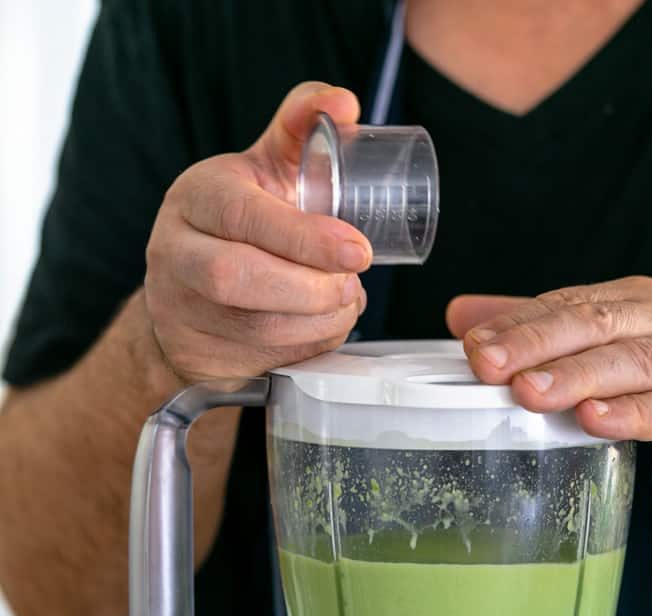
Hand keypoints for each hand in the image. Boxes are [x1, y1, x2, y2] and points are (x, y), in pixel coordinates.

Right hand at [144, 83, 370, 381]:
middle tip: (353, 284)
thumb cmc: (242, 222)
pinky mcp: (200, 354)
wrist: (192, 289)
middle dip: (309, 287)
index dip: (305, 238)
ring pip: (254, 327)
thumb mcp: (264, 167)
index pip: (243, 216)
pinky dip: (309, 346)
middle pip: (236, 277)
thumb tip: (345, 103)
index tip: (358, 250)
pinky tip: (325, 326)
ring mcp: (181, 309)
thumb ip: (302, 127)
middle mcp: (176, 251)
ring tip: (346, 302)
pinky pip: (263, 359)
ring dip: (317, 321)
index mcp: (197, 196)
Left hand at [447, 276, 651, 464]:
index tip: (468, 342)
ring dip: (579, 375)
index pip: (567, 305)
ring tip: (528, 391)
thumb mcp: (629, 327)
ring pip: (634, 363)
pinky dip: (641, 414)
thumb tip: (466, 318)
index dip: (517, 323)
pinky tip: (600, 421)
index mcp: (635, 303)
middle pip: (594, 325)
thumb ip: (547, 324)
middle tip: (483, 361)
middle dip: (535, 342)